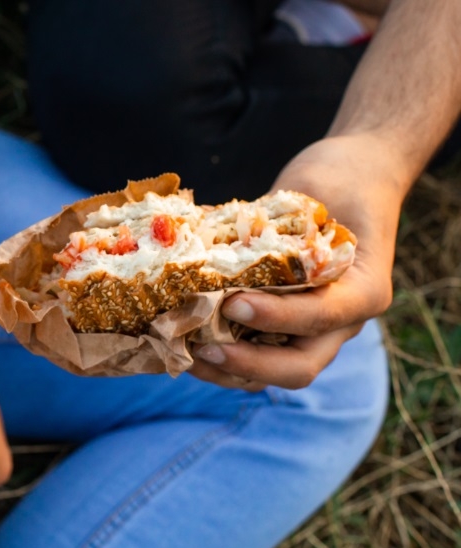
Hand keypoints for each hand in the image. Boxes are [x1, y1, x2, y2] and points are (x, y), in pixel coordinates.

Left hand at [190, 134, 405, 389]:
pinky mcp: (286, 324)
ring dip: (227, 370)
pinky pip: (258, 353)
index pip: (322, 317)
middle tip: (202, 349)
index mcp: (363, 290)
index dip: (276, 317)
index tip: (233, 303)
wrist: (354, 176)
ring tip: (184, 355)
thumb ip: (278, 223)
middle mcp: (341, 320)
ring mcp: (313, 328)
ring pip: (272, 372)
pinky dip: (224, 354)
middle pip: (299, 368)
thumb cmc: (340, 178)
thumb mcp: (317, 190)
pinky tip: (184, 343)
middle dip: (248, 364)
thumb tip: (203, 241)